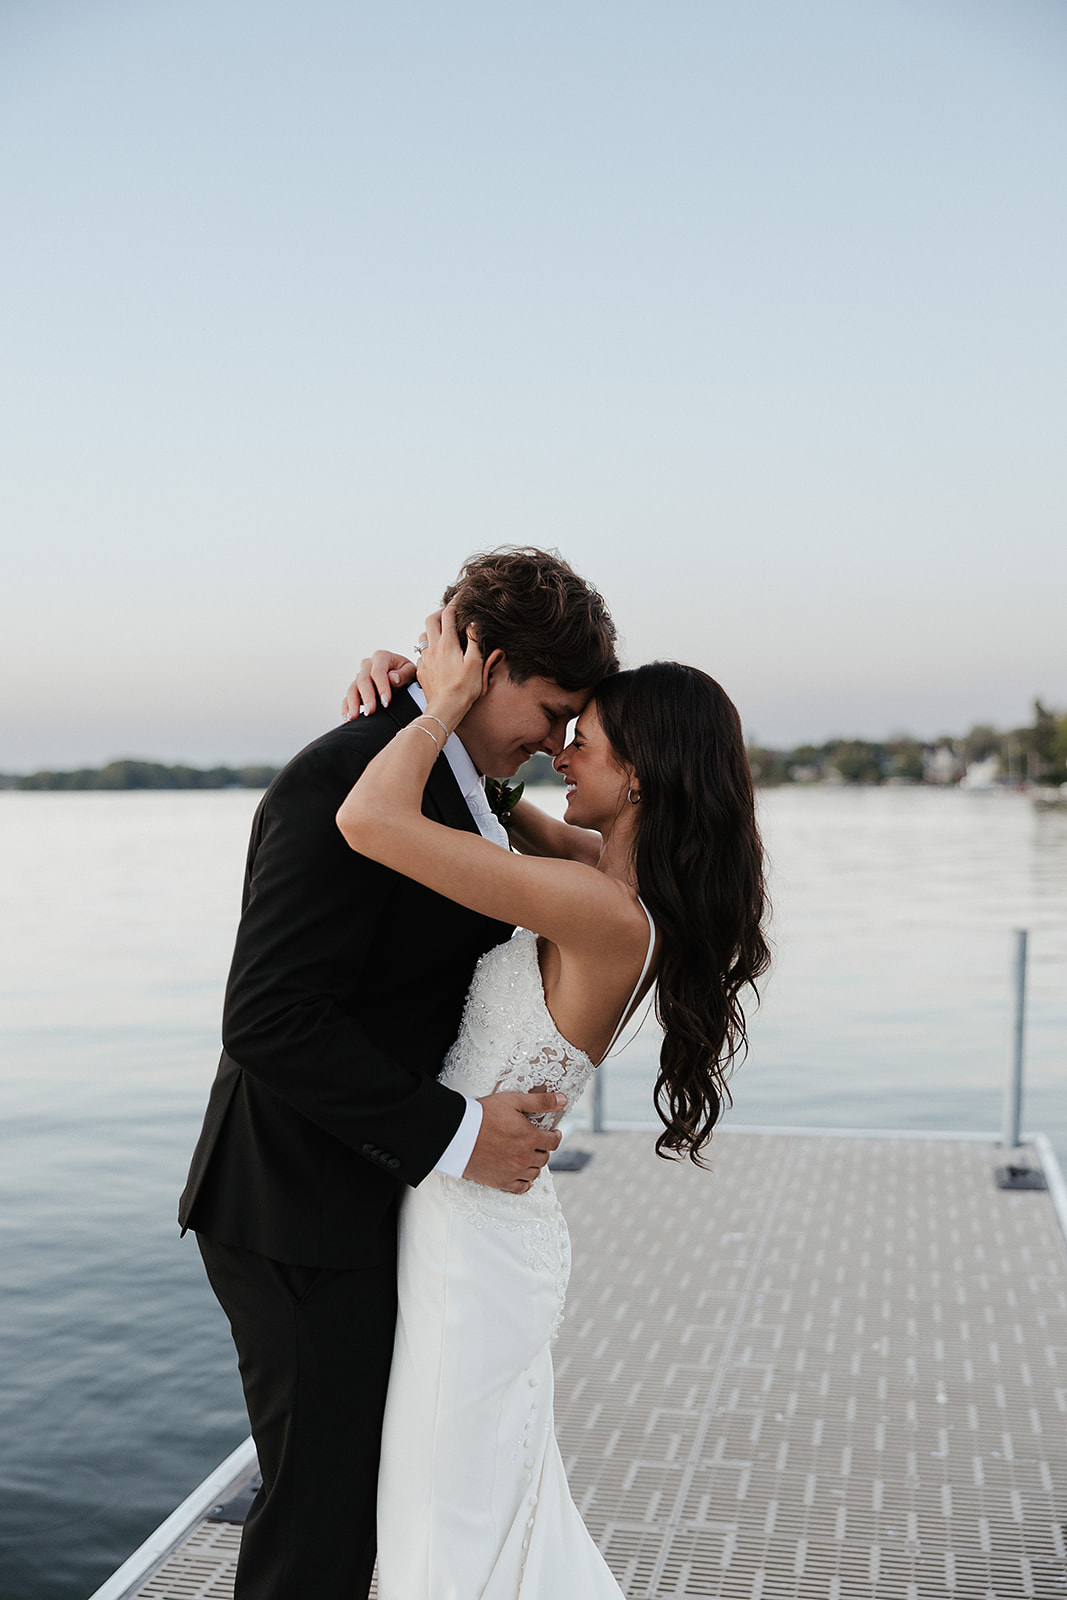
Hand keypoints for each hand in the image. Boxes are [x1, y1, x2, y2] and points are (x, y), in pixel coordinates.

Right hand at [341, 651, 416, 719]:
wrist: (403, 678)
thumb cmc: (408, 674)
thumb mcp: (411, 671)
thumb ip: (404, 674)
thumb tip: (392, 678)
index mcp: (382, 657)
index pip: (378, 672)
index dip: (381, 687)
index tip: (386, 702)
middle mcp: (368, 665)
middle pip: (363, 680)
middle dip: (367, 697)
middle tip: (370, 711)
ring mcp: (360, 676)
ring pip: (352, 689)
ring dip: (352, 704)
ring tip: (353, 718)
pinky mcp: (356, 688)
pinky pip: (347, 698)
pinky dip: (347, 708)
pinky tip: (347, 718)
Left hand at [416, 603, 500, 726]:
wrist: (445, 709)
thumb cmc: (464, 688)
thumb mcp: (475, 662)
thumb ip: (474, 640)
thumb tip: (472, 622)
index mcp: (447, 643)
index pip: (448, 615)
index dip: (454, 603)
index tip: (460, 597)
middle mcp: (433, 648)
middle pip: (431, 620)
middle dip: (440, 613)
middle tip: (449, 613)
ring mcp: (425, 660)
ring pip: (423, 636)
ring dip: (431, 630)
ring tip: (442, 633)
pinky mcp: (422, 671)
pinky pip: (421, 654)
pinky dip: (428, 649)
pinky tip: (436, 655)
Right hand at [463, 1090, 566, 1191]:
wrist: (457, 1133)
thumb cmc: (483, 1114)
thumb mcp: (513, 1101)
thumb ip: (540, 1102)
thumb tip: (563, 1100)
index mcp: (530, 1137)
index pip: (553, 1141)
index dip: (555, 1136)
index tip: (552, 1133)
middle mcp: (525, 1157)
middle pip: (544, 1157)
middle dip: (543, 1149)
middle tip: (538, 1143)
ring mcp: (513, 1171)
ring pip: (535, 1173)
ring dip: (535, 1164)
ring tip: (529, 1156)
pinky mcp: (500, 1181)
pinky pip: (521, 1188)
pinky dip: (526, 1183)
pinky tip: (524, 1176)